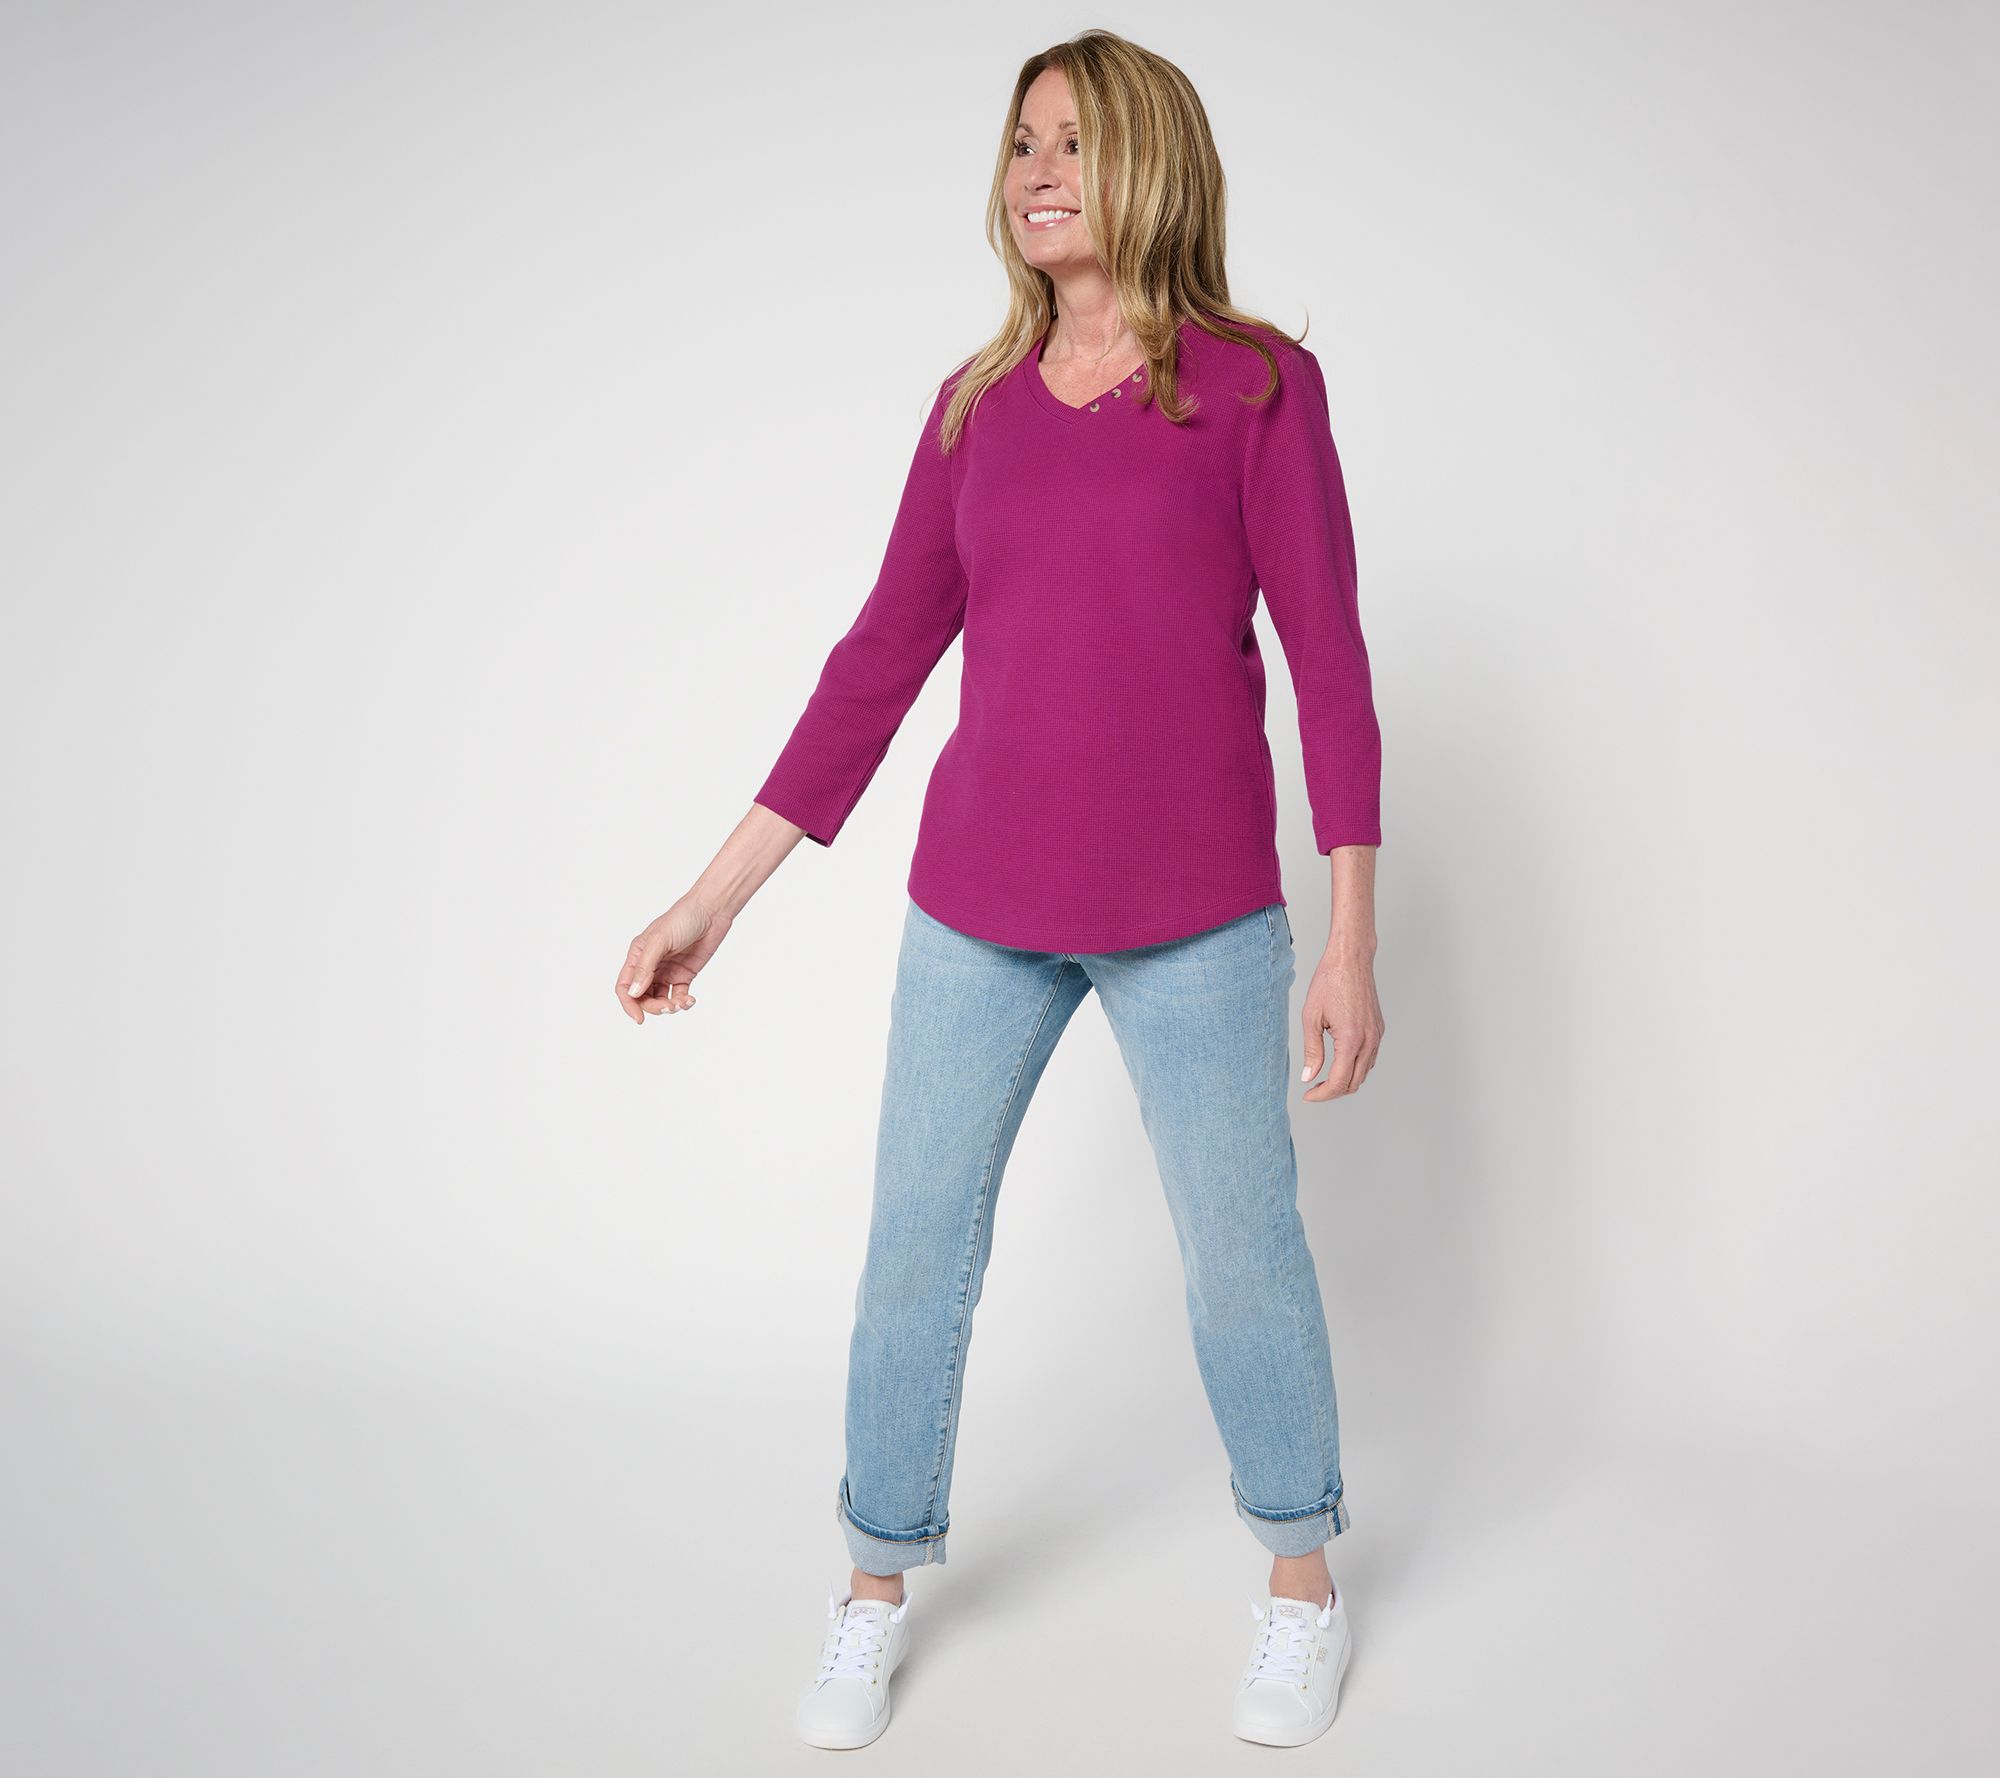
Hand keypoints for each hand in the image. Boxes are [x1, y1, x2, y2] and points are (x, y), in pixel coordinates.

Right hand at [616, 893, 730, 1023]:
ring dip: (669, 1006)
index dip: (629, 1004)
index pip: (625, 986)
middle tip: (669, 1007)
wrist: (711, 912)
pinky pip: (678, 995)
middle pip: (643, 997)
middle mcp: (650, 965)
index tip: (639, 1019)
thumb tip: (634, 993)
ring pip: (660, 999)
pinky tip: (690, 1000)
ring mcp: (667, 971)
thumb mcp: (660, 941)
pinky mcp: (684, 974)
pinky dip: (683, 1002)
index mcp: (637, 955)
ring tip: (682, 1003)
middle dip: (653, 1007)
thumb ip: (645, 967)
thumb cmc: (682, 919)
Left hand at [1300, 949, 1383, 1099]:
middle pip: (1354, 1083)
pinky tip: (1339, 1062)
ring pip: (1364, 1073)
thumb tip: (1309, 1076)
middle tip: (1313, 1089)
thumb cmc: (1329, 982)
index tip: (1307, 1095)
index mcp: (1351, 1040)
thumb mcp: (1311, 1017)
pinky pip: (1370, 1059)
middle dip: (1333, 1092)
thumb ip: (1312, 1050)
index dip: (1322, 1094)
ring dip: (1345, 1081)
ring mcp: (1377, 1035)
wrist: (1351, 959)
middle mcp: (1369, 1041)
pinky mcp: (1378, 1029)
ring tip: (1323, 1078)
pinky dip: (1355, 1068)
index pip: (1339, 1082)